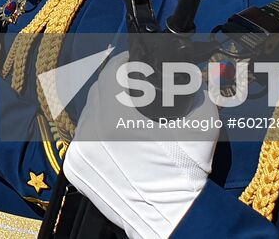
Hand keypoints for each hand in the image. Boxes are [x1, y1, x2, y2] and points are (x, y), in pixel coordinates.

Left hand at [62, 56, 219, 238]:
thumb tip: (200, 72)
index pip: (111, 72)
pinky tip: (114, 135)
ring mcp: (79, 152)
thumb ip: (202, 91)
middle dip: (116, 84)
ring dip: (104, 108)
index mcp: (115, 117)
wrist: (171, 216)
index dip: (125, 62)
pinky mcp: (75, 168)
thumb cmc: (186, 171)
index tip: (136, 61)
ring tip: (125, 111)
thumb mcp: (202, 125)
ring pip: (88, 115)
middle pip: (98, 92)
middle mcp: (90, 132)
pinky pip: (83, 139)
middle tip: (135, 85)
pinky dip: (96, 133)